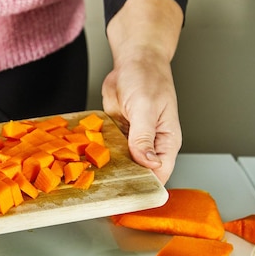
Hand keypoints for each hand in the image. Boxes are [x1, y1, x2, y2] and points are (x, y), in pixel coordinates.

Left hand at [102, 50, 180, 184]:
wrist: (134, 60)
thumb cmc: (148, 78)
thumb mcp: (145, 108)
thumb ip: (144, 137)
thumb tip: (150, 164)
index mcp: (166, 141)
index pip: (160, 173)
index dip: (146, 186)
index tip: (127, 195)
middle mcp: (151, 144)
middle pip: (140, 172)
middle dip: (124, 179)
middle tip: (103, 187)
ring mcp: (133, 140)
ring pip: (123, 163)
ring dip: (110, 167)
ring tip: (92, 176)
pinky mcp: (119, 134)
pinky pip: (110, 150)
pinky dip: (101, 153)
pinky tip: (88, 159)